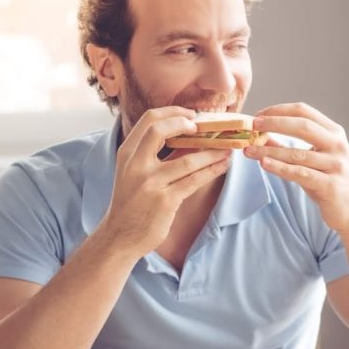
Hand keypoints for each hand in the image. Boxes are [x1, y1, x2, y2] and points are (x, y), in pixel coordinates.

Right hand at [98, 107, 231, 257]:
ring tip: (227, 148)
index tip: (192, 115)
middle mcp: (136, 165)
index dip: (173, 113)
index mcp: (127, 153)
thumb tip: (189, 137)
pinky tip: (223, 166)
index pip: (149, 120)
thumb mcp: (134, 172)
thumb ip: (155, 154)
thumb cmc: (132, 202)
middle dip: (187, 123)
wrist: (121, 235)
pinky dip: (212, 170)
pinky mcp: (165, 201)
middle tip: (208, 127)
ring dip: (212, 152)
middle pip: (160, 130)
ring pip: (187, 159)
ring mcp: (150, 183)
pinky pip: (195, 181)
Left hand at [243, 102, 348, 235]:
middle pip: (302, 126)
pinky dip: (280, 168)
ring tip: (249, 150)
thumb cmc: (330, 180)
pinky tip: (263, 164)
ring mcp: (335, 165)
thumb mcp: (313, 158)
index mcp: (333, 132)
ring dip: (270, 150)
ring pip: (297, 154)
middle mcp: (337, 145)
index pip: (304, 112)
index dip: (279, 111)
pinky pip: (300, 174)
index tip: (257, 116)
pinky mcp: (330, 185)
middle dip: (274, 123)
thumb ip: (289, 146)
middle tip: (252, 126)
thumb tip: (260, 136)